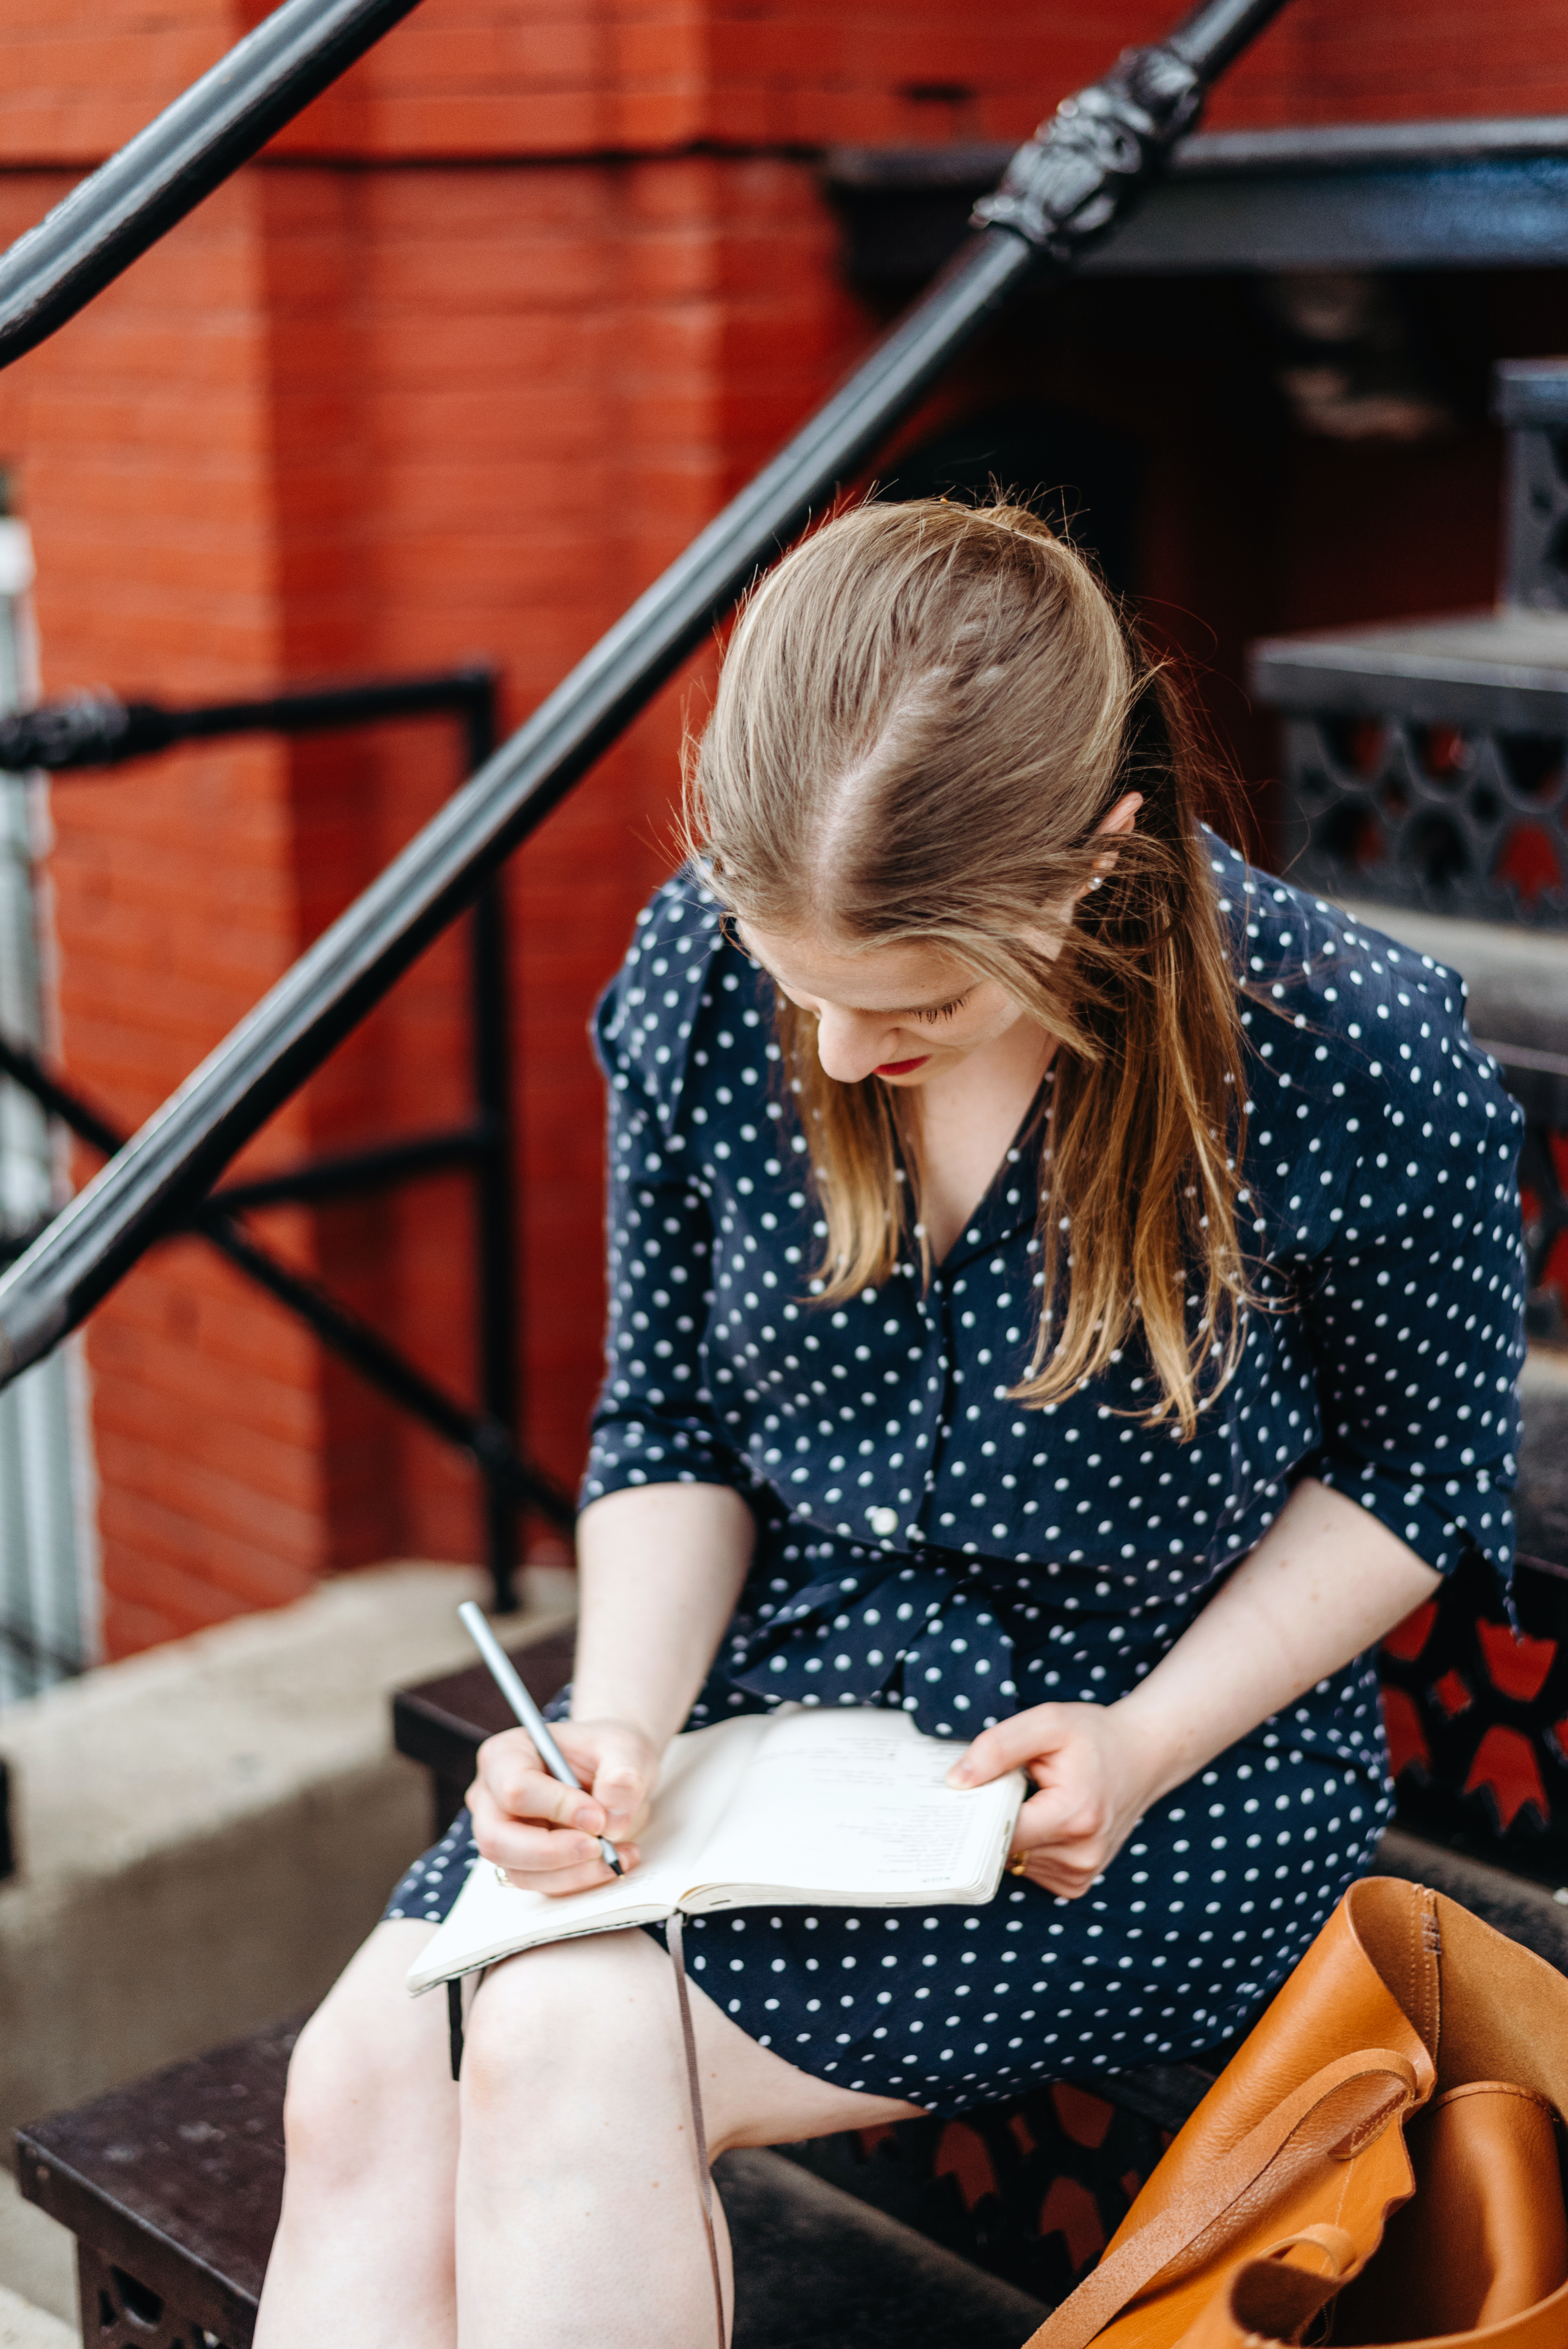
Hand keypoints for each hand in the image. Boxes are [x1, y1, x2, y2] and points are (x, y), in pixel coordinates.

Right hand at [467, 1718, 657, 1896]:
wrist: (613, 1771)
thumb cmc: (608, 1751)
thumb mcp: (625, 1749)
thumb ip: (622, 1779)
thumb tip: (612, 1823)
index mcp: (505, 1755)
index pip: (515, 1789)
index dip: (558, 1808)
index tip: (599, 1817)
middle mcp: (492, 1797)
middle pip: (498, 1841)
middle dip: (553, 1853)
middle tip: (600, 1848)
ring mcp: (502, 1834)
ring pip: (520, 1872)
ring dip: (573, 1873)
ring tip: (619, 1855)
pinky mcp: (523, 1862)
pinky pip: (542, 1884)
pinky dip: (580, 1879)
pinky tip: (614, 1860)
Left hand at [947, 1701, 1160, 1898]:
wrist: (1144, 1756)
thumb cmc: (1093, 1735)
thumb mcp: (1047, 1722)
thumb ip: (997, 1748)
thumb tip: (956, 1782)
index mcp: (1074, 1817)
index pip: (999, 1832)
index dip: (975, 1813)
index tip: (962, 1794)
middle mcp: (1081, 1855)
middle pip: (1003, 1848)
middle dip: (992, 1819)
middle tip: (999, 1786)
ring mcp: (1082, 1873)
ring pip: (1013, 1860)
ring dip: (1011, 1831)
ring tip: (1031, 1798)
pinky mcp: (1078, 1882)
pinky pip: (1030, 1869)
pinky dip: (1027, 1844)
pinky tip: (1042, 1817)